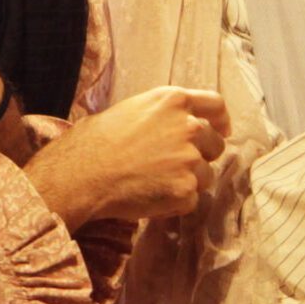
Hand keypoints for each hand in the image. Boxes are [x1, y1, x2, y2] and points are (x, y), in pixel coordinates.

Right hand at [24, 88, 230, 232]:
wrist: (81, 175)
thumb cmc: (96, 142)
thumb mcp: (132, 109)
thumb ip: (164, 114)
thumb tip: (182, 123)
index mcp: (174, 101)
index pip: (216, 105)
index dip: (221, 120)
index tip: (222, 130)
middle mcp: (189, 126)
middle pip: (216, 143)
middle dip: (202, 155)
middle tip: (175, 165)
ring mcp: (190, 159)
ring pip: (206, 174)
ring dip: (188, 181)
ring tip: (154, 182)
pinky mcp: (186, 189)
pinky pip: (192, 199)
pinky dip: (176, 202)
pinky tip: (150, 197)